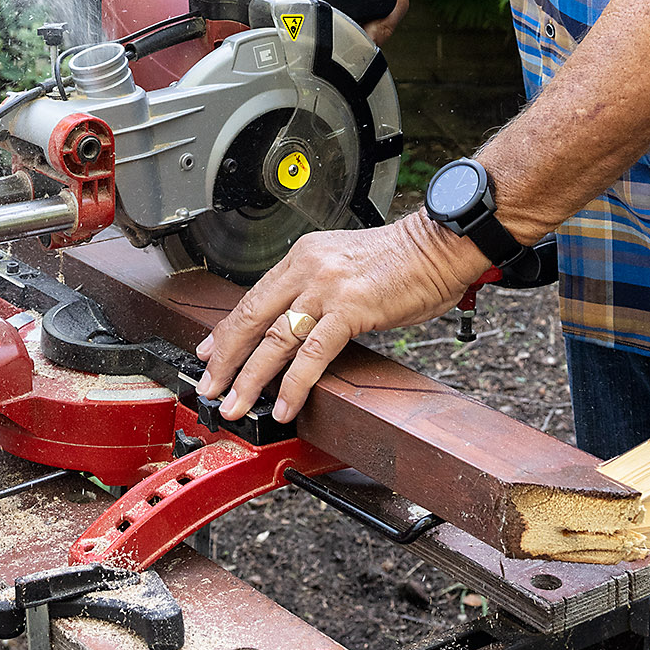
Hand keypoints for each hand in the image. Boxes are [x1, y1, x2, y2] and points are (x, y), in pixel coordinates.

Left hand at [194, 211, 486, 423]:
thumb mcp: (345, 265)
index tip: (208, 353)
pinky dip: (294, 383)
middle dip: (225, 359)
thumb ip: (317, 290)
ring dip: (250, 378)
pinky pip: (313, 353)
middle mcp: (308, 267)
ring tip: (235, 404)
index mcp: (303, 256)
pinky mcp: (351, 308)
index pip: (253, 297)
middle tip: (208, 387)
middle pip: (252, 318)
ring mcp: (327, 287)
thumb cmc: (403, 259)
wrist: (441, 244)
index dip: (226, 330)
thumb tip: (295, 325)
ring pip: (275, 338)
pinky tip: (285, 405)